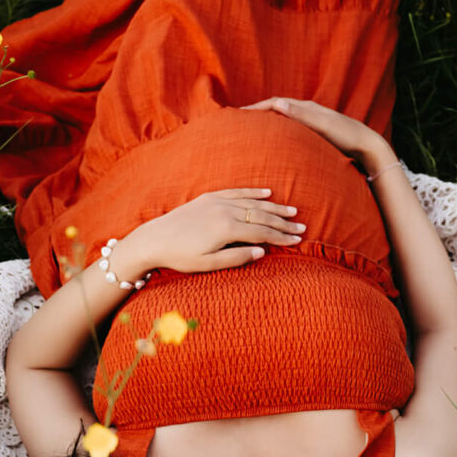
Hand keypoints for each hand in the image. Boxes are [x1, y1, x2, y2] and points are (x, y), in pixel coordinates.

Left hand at [118, 188, 306, 275]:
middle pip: (261, 216)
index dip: (282, 237)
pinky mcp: (209, 197)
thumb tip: (262, 251)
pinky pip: (236, 192)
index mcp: (226, 230)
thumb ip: (236, 257)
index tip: (298, 240)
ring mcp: (217, 202)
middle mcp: (225, 211)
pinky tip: (267, 193)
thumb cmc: (180, 257)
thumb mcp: (208, 264)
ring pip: (253, 203)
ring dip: (274, 207)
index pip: (262, 233)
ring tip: (292, 211)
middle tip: (302, 227)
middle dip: (284, 222)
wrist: (154, 239)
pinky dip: (253, 192)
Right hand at [240, 97, 389, 169]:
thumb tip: (276, 104)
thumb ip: (300, 114)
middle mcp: (308, 111)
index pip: (275, 103)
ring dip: (268, 121)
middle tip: (240, 121)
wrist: (367, 145)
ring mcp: (312, 121)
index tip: (239, 114)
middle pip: (278, 108)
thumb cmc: (346, 135)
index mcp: (307, 107)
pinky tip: (276, 141)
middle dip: (259, 112)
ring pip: (284, 118)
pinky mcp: (316, 132)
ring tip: (253, 129)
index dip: (257, 107)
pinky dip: (279, 130)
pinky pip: (292, 128)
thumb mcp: (323, 124)